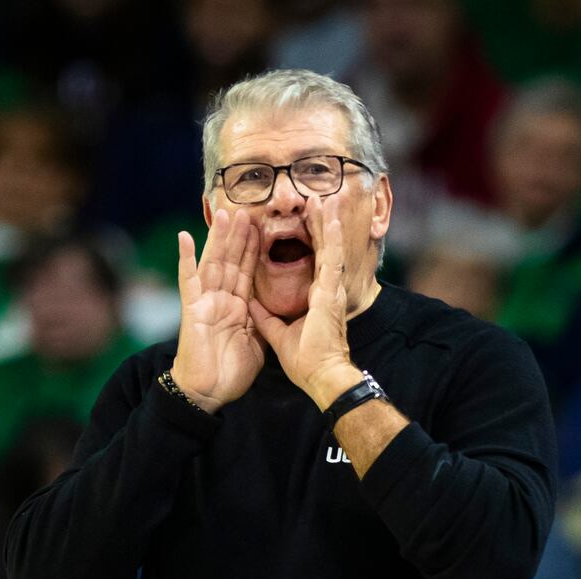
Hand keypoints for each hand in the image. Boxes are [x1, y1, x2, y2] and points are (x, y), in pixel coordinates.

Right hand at [172, 209, 263, 412]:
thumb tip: (272, 310)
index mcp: (237, 307)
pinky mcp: (192, 309)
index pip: (247, 271)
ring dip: (218, 239)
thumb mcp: (256, 344)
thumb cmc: (229, 373)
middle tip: (247, 210)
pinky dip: (186, 259)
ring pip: (213, 263)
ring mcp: (205, 302)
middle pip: (231, 261)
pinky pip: (188, 280)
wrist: (209, 393)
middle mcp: (221, 300)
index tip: (261, 227)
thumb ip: (261, 322)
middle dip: (239, 236)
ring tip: (225, 214)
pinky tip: (185, 237)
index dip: (253, 249)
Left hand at [249, 196, 360, 408]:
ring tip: (327, 198)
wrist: (320, 377)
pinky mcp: (329, 294)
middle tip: (317, 199)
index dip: (306, 239)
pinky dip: (330, 238)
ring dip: (327, 222)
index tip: (302, 219)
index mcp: (315, 298)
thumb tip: (250, 303)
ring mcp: (329, 289)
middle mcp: (325, 289)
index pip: (309, 261)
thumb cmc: (307, 361)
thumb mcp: (277, 334)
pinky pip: (330, 259)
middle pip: (321, 248)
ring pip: (328, 247)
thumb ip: (265, 317)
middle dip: (319, 223)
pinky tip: (330, 219)